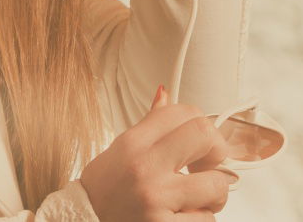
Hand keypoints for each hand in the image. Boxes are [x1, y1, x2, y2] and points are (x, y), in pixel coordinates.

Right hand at [79, 85, 232, 221]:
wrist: (86, 221)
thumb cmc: (105, 188)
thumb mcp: (122, 148)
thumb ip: (150, 123)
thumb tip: (165, 93)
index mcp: (135, 142)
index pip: (184, 112)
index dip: (201, 124)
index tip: (201, 140)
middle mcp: (145, 167)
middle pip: (205, 136)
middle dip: (217, 152)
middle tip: (209, 165)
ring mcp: (156, 198)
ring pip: (216, 185)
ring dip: (214, 194)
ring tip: (198, 197)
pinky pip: (206, 220)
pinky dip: (202, 219)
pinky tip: (185, 215)